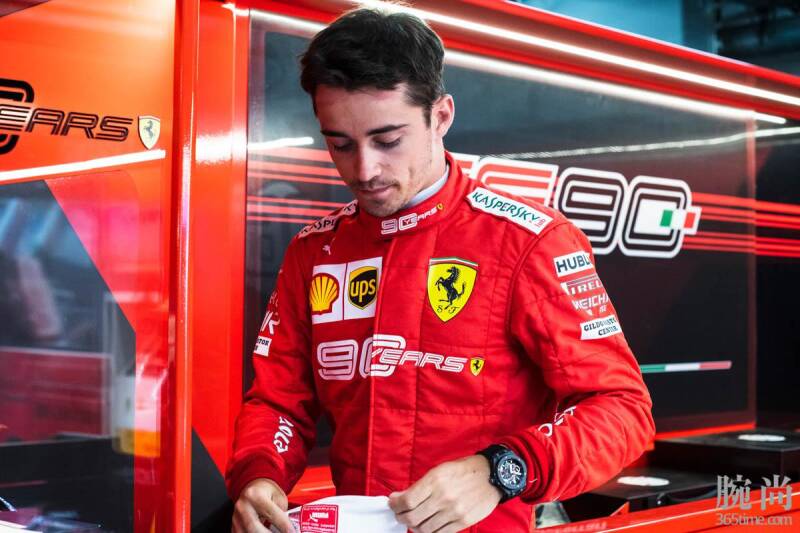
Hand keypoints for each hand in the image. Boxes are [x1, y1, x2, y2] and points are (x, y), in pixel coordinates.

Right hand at [232, 478, 293, 532]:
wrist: (253, 486)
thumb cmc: (267, 491)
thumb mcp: (279, 497)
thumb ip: (282, 512)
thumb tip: (288, 529)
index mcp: (255, 495)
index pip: (271, 514)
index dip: (284, 526)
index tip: (292, 532)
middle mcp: (243, 506)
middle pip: (255, 529)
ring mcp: (236, 517)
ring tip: (273, 532)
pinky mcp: (234, 525)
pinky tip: (263, 532)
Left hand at [388, 455, 502, 532]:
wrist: (492, 476)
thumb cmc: (464, 470)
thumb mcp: (440, 470)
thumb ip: (420, 485)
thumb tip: (399, 497)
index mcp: (435, 480)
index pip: (407, 500)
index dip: (395, 505)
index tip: (393, 503)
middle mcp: (444, 497)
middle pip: (412, 517)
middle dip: (401, 517)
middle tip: (399, 514)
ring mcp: (454, 511)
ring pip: (424, 528)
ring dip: (414, 526)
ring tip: (413, 520)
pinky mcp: (463, 522)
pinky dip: (430, 531)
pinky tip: (427, 525)